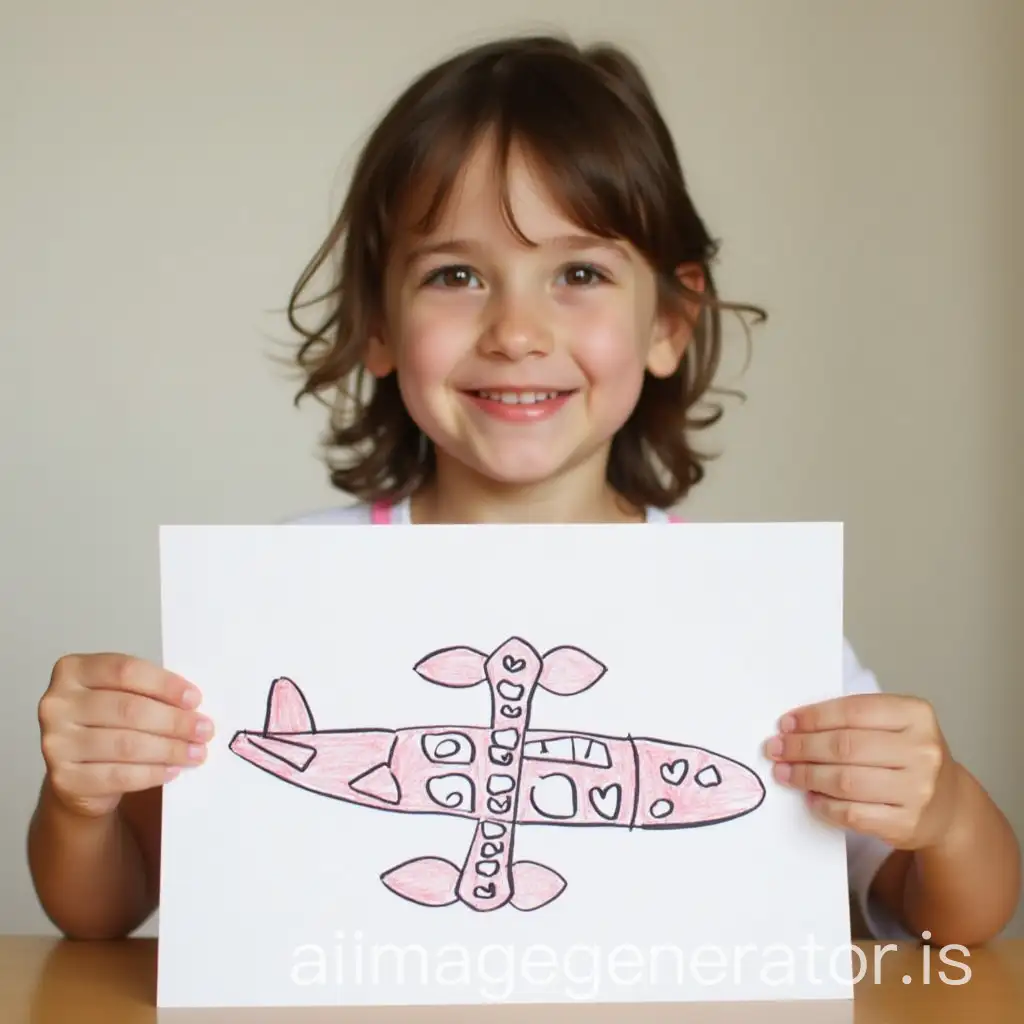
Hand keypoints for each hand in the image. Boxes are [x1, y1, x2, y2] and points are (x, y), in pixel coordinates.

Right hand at [37, 653, 212, 818]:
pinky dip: (152, 773)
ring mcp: (55, 743)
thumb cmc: (107, 723)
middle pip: (129, 709)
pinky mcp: (64, 778)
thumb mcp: (121, 696)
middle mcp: (57, 704)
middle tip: (204, 730)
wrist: (76, 771)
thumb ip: (148, 692)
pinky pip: (118, 775)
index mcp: (73, 671)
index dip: (165, 684)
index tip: (194, 699)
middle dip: (174, 721)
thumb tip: (193, 705)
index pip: (125, 671)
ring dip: (169, 749)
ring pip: (126, 744)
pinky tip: (172, 770)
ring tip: (195, 752)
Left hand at [764, 693, 959, 849]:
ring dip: (806, 776)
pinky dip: (824, 806)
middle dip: (802, 747)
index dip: (813, 717)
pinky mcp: (907, 824)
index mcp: (916, 716)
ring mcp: (918, 791)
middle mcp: (923, 751)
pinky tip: (811, 797)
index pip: (853, 711)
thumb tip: (794, 727)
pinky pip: (852, 814)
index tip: (786, 724)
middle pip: (845, 747)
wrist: (948, 805)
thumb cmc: (907, 756)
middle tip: (776, 749)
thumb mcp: (893, 726)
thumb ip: (852, 720)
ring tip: (786, 772)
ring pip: (845, 781)